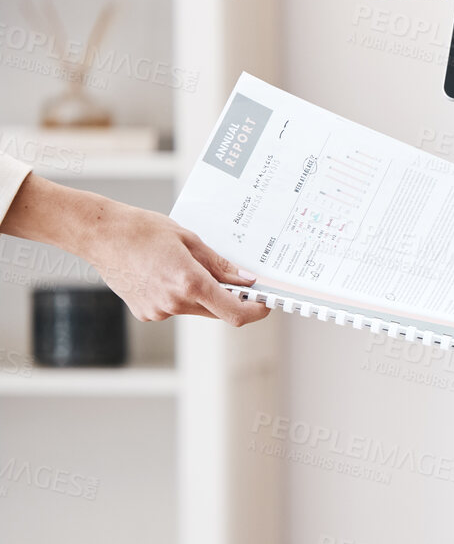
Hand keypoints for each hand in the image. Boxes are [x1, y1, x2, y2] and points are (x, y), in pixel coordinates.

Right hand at [84, 202, 270, 326]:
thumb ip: (220, 265)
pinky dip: (180, 295)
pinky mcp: (146, 313)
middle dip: (229, 297)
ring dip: (202, 294)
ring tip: (181, 265)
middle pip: (218, 311)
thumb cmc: (142, 230)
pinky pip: (175, 308)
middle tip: (231, 277)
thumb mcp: (189, 240)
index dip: (255, 310)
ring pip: (197, 309)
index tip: (265, 302)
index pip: (235, 313)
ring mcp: (159, 311)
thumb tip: (245, 280)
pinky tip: (162, 273)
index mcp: (189, 283)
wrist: (99, 234)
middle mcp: (175, 303)